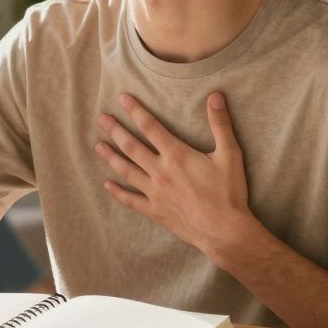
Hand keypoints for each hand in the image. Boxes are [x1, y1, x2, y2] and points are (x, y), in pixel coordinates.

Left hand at [95, 92, 251, 253]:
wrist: (224, 231)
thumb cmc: (228, 193)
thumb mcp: (230, 154)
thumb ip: (220, 124)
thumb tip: (215, 96)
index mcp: (176, 155)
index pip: (150, 126)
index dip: (135, 110)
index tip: (121, 98)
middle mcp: (160, 171)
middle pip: (131, 146)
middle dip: (115, 130)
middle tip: (101, 118)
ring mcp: (154, 192)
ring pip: (126, 170)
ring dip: (111, 157)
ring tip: (97, 146)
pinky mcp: (155, 211)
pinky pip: (131, 200)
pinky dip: (117, 192)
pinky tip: (107, 185)